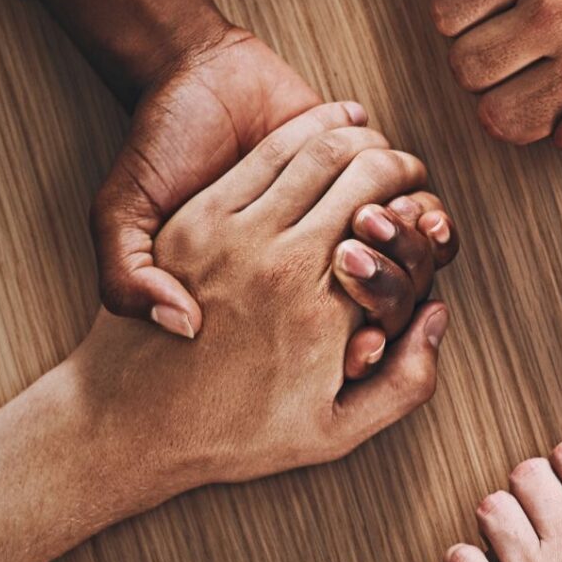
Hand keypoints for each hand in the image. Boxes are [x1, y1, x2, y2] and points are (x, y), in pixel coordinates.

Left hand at [61, 104, 453, 506]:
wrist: (123, 426)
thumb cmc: (233, 437)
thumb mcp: (328, 436)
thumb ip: (403, 386)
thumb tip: (438, 314)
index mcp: (324, 317)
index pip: (398, 242)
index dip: (423, 221)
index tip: (428, 219)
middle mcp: (285, 266)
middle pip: (365, 179)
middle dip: (399, 165)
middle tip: (411, 171)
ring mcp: (237, 234)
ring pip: (321, 153)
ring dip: (361, 139)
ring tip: (378, 147)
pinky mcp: (198, 215)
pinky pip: (273, 152)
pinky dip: (313, 128)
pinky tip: (337, 125)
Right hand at [91, 30, 456, 367]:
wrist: (191, 74)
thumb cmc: (156, 150)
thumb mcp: (117, 218)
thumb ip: (126, 278)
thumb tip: (182, 322)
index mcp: (262, 297)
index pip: (328, 346)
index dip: (360, 352)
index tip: (361, 345)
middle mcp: (309, 271)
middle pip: (385, 304)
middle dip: (398, 295)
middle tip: (376, 271)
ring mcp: (345, 227)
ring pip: (410, 264)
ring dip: (416, 250)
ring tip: (390, 225)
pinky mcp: (371, 182)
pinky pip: (420, 217)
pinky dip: (429, 216)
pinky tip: (415, 208)